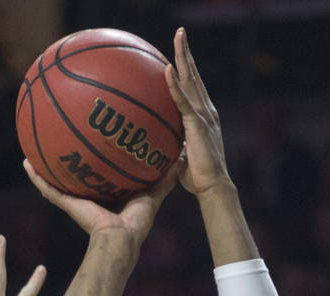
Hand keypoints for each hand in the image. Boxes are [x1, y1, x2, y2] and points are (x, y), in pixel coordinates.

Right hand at [23, 156, 181, 247]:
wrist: (121, 238)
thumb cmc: (137, 222)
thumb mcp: (154, 192)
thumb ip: (165, 175)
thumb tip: (180, 155)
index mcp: (107, 194)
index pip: (98, 173)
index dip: (95, 158)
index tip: (91, 141)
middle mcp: (88, 196)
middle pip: (74, 174)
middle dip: (66, 158)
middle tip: (59, 138)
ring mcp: (75, 200)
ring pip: (55, 180)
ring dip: (43, 167)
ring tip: (32, 149)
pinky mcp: (67, 204)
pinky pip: (48, 189)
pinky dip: (36, 178)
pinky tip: (26, 163)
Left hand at [166, 27, 230, 195]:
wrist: (212, 187)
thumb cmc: (196, 176)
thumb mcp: (180, 156)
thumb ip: (173, 145)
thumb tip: (158, 145)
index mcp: (201, 116)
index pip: (192, 86)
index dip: (185, 68)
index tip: (177, 52)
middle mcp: (205, 110)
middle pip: (194, 75)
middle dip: (186, 53)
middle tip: (179, 33)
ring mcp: (203, 115)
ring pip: (191, 80)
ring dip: (183, 58)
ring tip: (177, 38)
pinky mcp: (198, 124)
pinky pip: (184, 101)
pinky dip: (175, 85)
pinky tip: (167, 70)